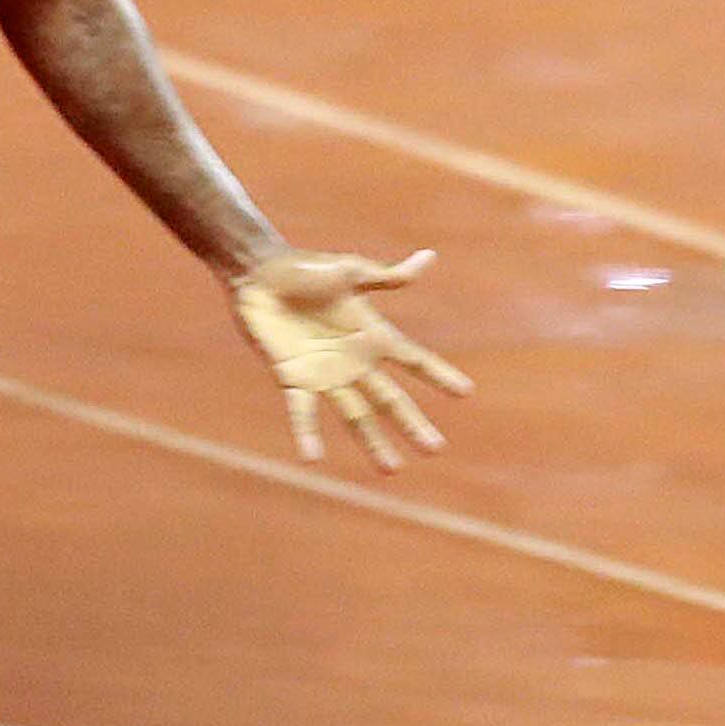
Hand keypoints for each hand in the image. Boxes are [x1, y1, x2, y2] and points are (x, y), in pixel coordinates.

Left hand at [228, 247, 472, 473]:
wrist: (259, 275)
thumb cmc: (306, 269)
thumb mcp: (350, 271)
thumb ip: (387, 276)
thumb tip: (430, 257)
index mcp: (372, 334)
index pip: (413, 359)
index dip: (438, 375)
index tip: (466, 392)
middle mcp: (354, 361)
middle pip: (390, 399)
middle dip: (412, 423)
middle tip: (435, 448)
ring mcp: (325, 374)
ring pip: (355, 415)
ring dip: (372, 442)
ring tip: (392, 468)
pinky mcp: (293, 379)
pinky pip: (302, 411)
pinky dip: (307, 433)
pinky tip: (312, 458)